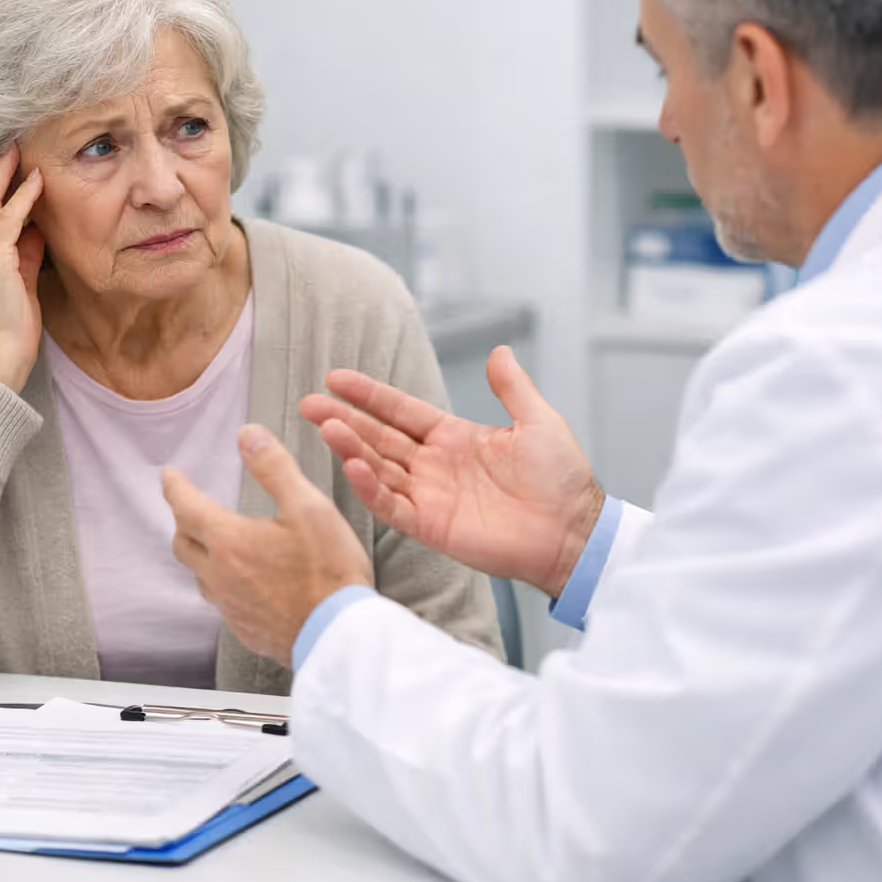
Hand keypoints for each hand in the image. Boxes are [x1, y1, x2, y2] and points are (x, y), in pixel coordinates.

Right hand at [0, 144, 45, 392]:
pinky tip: (36, 181)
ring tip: (17, 150)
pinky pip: (8, 221)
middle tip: (7, 145)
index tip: (5, 168)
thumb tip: (36, 228)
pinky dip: (23, 199)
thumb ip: (24, 255)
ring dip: (4, 175)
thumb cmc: (9, 333)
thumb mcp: (18, 286)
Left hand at [162, 425, 372, 666]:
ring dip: (201, 556)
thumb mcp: (309, 507)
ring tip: (215, 545)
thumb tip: (248, 437)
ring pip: (200, 577)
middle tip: (190, 508)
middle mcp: (220, 576)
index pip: (186, 508)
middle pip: (184, 544)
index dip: (175, 488)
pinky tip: (244, 584)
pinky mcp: (246, 630)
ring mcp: (231, 608)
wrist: (341, 635)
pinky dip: (224, 584)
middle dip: (183, 521)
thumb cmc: (330, 573)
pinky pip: (222, 603)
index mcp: (230, 542)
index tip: (170, 477)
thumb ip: (275, 469)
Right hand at [299, 346, 604, 598]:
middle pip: (379, 437)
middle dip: (344, 419)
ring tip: (326, 426)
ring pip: (379, 468)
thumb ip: (513, 388)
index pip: (400, 411)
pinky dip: (370, 487)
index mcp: (455, 437)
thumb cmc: (562, 479)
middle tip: (309, 404)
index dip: (369, 395)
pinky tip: (352, 466)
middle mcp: (435, 465)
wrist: (571, 530)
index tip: (335, 378)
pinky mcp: (431, 526)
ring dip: (351, 448)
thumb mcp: (538, 422)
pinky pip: (391, 505)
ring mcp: (430, 496)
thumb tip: (498, 351)